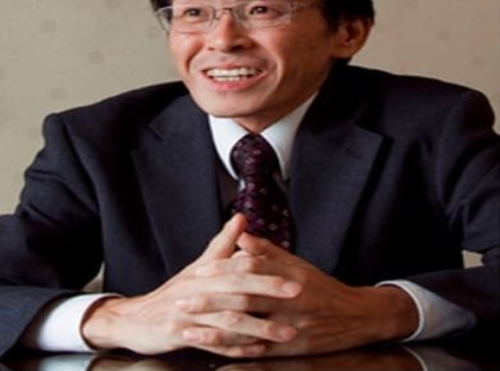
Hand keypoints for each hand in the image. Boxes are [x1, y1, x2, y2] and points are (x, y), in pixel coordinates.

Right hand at [81, 214, 300, 357]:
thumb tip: (241, 217)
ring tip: (287, 333)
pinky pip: (215, 345)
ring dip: (260, 327)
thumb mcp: (199, 266)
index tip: (296, 276)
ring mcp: (190, 315)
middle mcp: (198, 291)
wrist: (137, 318)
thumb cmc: (176, 291)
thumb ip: (223, 244)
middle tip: (298, 295)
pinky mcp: (182, 336)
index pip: (240, 267)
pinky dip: (238, 348)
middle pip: (237, 290)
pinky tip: (259, 351)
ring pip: (229, 321)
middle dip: (269, 292)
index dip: (268, 271)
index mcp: (206, 272)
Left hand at [185, 232, 418, 356]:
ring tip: (187, 330)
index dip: (223, 270)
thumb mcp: (298, 263)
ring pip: (247, 329)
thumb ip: (267, 251)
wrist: (356, 316)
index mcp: (289, 275)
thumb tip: (241, 235)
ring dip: (214, 330)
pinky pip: (258, 351)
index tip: (198, 273)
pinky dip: (234, 350)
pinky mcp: (291, 350)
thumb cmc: (321, 286)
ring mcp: (290, 327)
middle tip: (180, 302)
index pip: (250, 269)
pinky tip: (214, 351)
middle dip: (209, 302)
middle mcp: (289, 301)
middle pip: (244, 299)